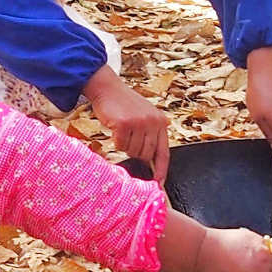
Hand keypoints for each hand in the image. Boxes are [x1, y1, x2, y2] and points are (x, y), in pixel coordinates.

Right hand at [84, 66, 169, 181]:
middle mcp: (152, 122)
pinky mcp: (124, 124)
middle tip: (127, 139)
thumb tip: (149, 160)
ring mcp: (139, 123)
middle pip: (145, 155)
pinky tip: (115, 128)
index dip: (161, 170)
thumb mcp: (144, 115)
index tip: (159, 183)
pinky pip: (120, 145)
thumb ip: (150, 134)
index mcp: (160, 122)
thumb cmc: (123, 103)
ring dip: (124, 145)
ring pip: (132, 151)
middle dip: (135, 152)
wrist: (108, 88)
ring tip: (122, 129)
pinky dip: (116, 140)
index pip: (163, 152)